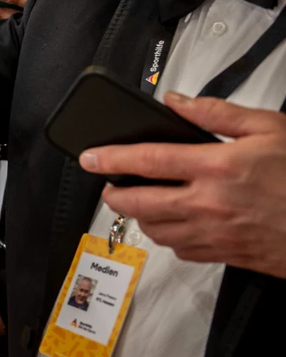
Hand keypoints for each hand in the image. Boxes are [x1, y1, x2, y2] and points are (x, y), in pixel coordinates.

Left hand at [80, 92, 285, 277]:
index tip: (88, 157)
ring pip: (156, 231)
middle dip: (114, 194)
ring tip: (141, 200)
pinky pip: (182, 251)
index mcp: (216, 166)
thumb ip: (215, 112)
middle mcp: (209, 204)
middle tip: (109, 184)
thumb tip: (174, 101)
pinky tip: (174, 222)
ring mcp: (217, 234)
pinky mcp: (227, 255)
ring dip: (140, 216)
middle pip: (139, 204)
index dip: (110, 158)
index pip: (146, 161)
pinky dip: (169, 237)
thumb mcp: (268, 128)